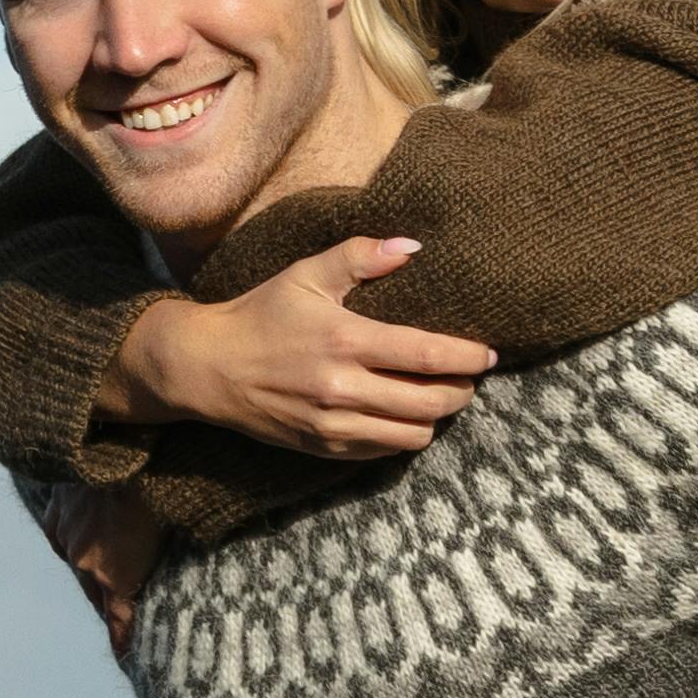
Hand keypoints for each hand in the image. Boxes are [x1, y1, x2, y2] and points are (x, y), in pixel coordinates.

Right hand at [41, 478, 170, 644]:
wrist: (126, 444)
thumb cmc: (165, 490)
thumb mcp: (179, 531)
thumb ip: (171, 565)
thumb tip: (177, 592)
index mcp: (112, 576)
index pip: (116, 622)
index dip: (122, 640)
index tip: (126, 656)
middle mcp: (83, 562)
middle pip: (96, 597)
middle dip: (109, 607)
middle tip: (122, 616)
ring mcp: (67, 534)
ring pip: (77, 566)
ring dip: (91, 573)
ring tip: (104, 574)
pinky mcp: (57, 509)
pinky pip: (59, 535)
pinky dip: (71, 541)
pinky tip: (78, 540)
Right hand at [113, 234, 495, 461]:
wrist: (208, 368)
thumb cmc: (261, 315)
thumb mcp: (306, 273)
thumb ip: (361, 255)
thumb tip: (412, 246)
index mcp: (346, 340)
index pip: (428, 355)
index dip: (468, 357)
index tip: (488, 354)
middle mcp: (343, 388)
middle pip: (430, 402)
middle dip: (461, 391)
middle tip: (469, 378)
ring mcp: (334, 424)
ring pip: (412, 435)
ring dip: (436, 418)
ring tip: (439, 397)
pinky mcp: (324, 448)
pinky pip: (383, 451)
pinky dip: (403, 436)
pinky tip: (404, 415)